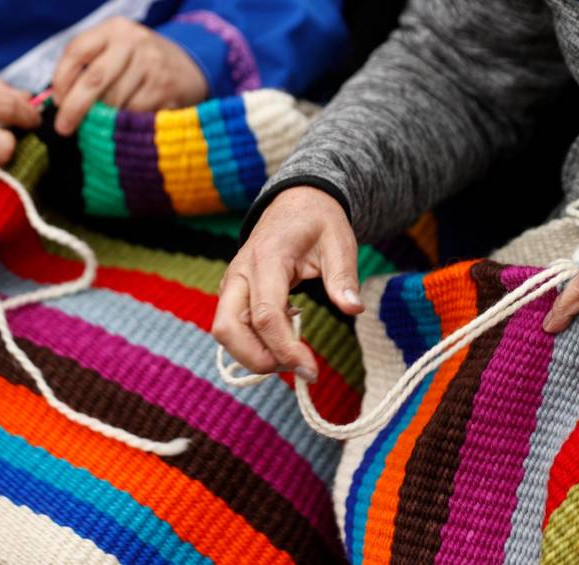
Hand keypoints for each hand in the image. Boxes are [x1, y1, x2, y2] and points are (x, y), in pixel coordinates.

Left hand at [53, 16, 207, 135]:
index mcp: (115, 29)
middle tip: (64, 128)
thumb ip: (91, 65)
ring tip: (104, 124)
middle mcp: (134, 43)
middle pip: (94, 80)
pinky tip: (127, 123)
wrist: (191, 67)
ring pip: (115, 102)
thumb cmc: (142, 62)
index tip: (58, 102)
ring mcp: (152, 67)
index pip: (77, 52)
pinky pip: (135, 115)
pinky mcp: (165, 91)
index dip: (61, 80)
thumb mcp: (118, 49)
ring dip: (104, 119)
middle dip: (75, 108)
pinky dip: (126, 124)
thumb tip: (63, 100)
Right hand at [213, 187, 364, 379]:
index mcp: (266, 258)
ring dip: (253, 355)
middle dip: (258, 359)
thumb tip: (353, 308)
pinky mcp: (233, 294)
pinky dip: (254, 343)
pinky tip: (285, 339)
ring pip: (224, 332)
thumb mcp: (339, 242)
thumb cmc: (318, 222)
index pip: (266, 315)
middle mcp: (240, 272)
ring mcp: (232, 284)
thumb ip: (343, 276)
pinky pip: (233, 327)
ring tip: (293, 356)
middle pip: (227, 329)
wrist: (296, 203)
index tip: (311, 370)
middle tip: (298, 368)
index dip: (285, 349)